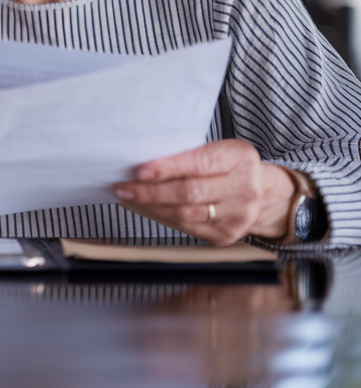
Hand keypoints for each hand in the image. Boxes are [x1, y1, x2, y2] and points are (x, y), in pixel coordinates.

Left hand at [113, 138, 294, 245]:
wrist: (264, 195)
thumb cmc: (230, 167)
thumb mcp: (218, 151)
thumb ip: (188, 155)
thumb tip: (142, 162)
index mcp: (239, 159)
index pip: (198, 164)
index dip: (167, 168)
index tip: (139, 170)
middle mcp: (244, 189)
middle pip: (188, 194)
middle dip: (150, 191)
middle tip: (123, 187)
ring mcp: (237, 216)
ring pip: (184, 214)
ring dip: (149, 206)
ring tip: (127, 197)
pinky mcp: (225, 235)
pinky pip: (185, 228)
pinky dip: (160, 217)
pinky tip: (144, 208)